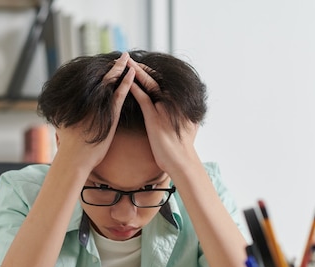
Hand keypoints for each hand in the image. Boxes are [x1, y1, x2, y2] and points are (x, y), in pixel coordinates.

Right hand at [54, 52, 135, 172]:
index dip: (102, 72)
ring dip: (120, 68)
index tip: (108, 65)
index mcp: (79, 100)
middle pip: (102, 76)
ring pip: (111, 81)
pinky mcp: (110, 113)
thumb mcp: (64, 126)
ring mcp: (100, 104)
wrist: (75, 157)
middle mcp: (88, 98)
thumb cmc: (70, 146)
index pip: (92, 81)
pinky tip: (132, 71)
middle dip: (112, 66)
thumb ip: (65, 118)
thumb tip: (60, 119)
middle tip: (121, 55)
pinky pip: (120, 92)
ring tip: (127, 57)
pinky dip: (127, 81)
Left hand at [127, 58, 199, 174]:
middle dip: (140, 67)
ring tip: (124, 63)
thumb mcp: (189, 125)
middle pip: (155, 78)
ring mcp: (164, 107)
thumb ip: (184, 115)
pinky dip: (133, 87)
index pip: (162, 81)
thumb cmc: (183, 147)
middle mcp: (173, 101)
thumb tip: (187, 114)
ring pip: (148, 83)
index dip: (150, 73)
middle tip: (128, 58)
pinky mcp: (154, 116)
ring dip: (135, 72)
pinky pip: (142, 97)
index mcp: (179, 101)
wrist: (181, 160)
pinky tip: (125, 80)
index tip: (140, 66)